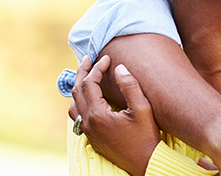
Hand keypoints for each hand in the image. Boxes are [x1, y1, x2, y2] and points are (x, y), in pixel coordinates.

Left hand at [69, 55, 160, 175]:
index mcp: (98, 115)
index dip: (97, 68)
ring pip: (73, 104)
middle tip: (89, 58)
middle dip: (83, 72)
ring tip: (86, 75)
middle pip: (77, 90)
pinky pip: (77, 115)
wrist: (145, 162)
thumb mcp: (142, 108)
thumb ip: (129, 85)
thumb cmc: (146, 136)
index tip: (107, 58)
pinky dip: (79, 101)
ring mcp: (88, 132)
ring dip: (78, 87)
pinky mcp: (91, 137)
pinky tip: (88, 97)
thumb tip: (119, 68)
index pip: (90, 83)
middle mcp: (88, 123)